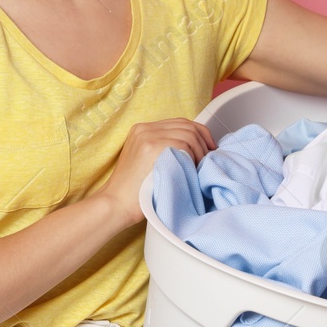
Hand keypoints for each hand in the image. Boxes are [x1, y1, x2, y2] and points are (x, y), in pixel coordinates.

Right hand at [99, 118, 216, 226]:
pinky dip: (194, 156)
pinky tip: (192, 170)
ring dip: (200, 151)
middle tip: (210, 159)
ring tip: (199, 168)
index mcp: (142, 130)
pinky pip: (184, 144)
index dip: (200, 134)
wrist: (116, 204)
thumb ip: (166, 149)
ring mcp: (147, 135)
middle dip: (204, 141)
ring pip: (189, 134)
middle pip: (187, 125)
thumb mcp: (149, 162)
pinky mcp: (151, 145)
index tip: (210, 149)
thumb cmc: (135, 191)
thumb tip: (198, 148)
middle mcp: (144, 128)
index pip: (180, 123)